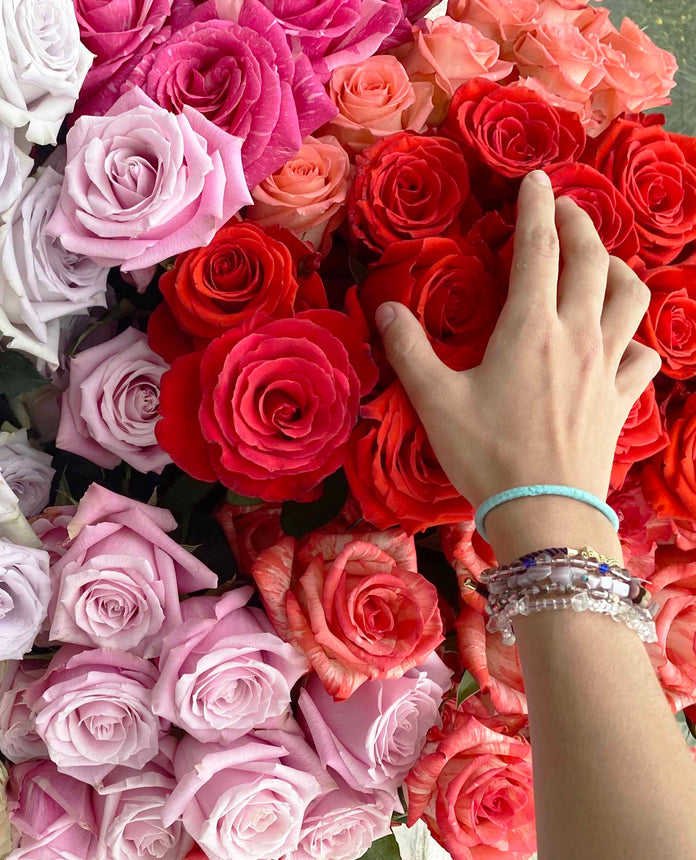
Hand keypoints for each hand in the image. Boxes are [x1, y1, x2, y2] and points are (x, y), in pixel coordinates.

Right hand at [376, 169, 660, 556]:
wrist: (545, 511)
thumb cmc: (486, 455)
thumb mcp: (434, 402)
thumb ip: (409, 350)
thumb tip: (384, 307)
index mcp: (529, 328)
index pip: (538, 248)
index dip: (535, 207)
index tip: (534, 179)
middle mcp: (576, 335)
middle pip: (590, 259)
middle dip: (578, 222)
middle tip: (563, 207)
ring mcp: (606, 365)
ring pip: (630, 294)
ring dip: (615, 266)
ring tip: (597, 261)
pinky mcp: (621, 397)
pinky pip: (643, 350)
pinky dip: (636, 332)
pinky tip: (620, 336)